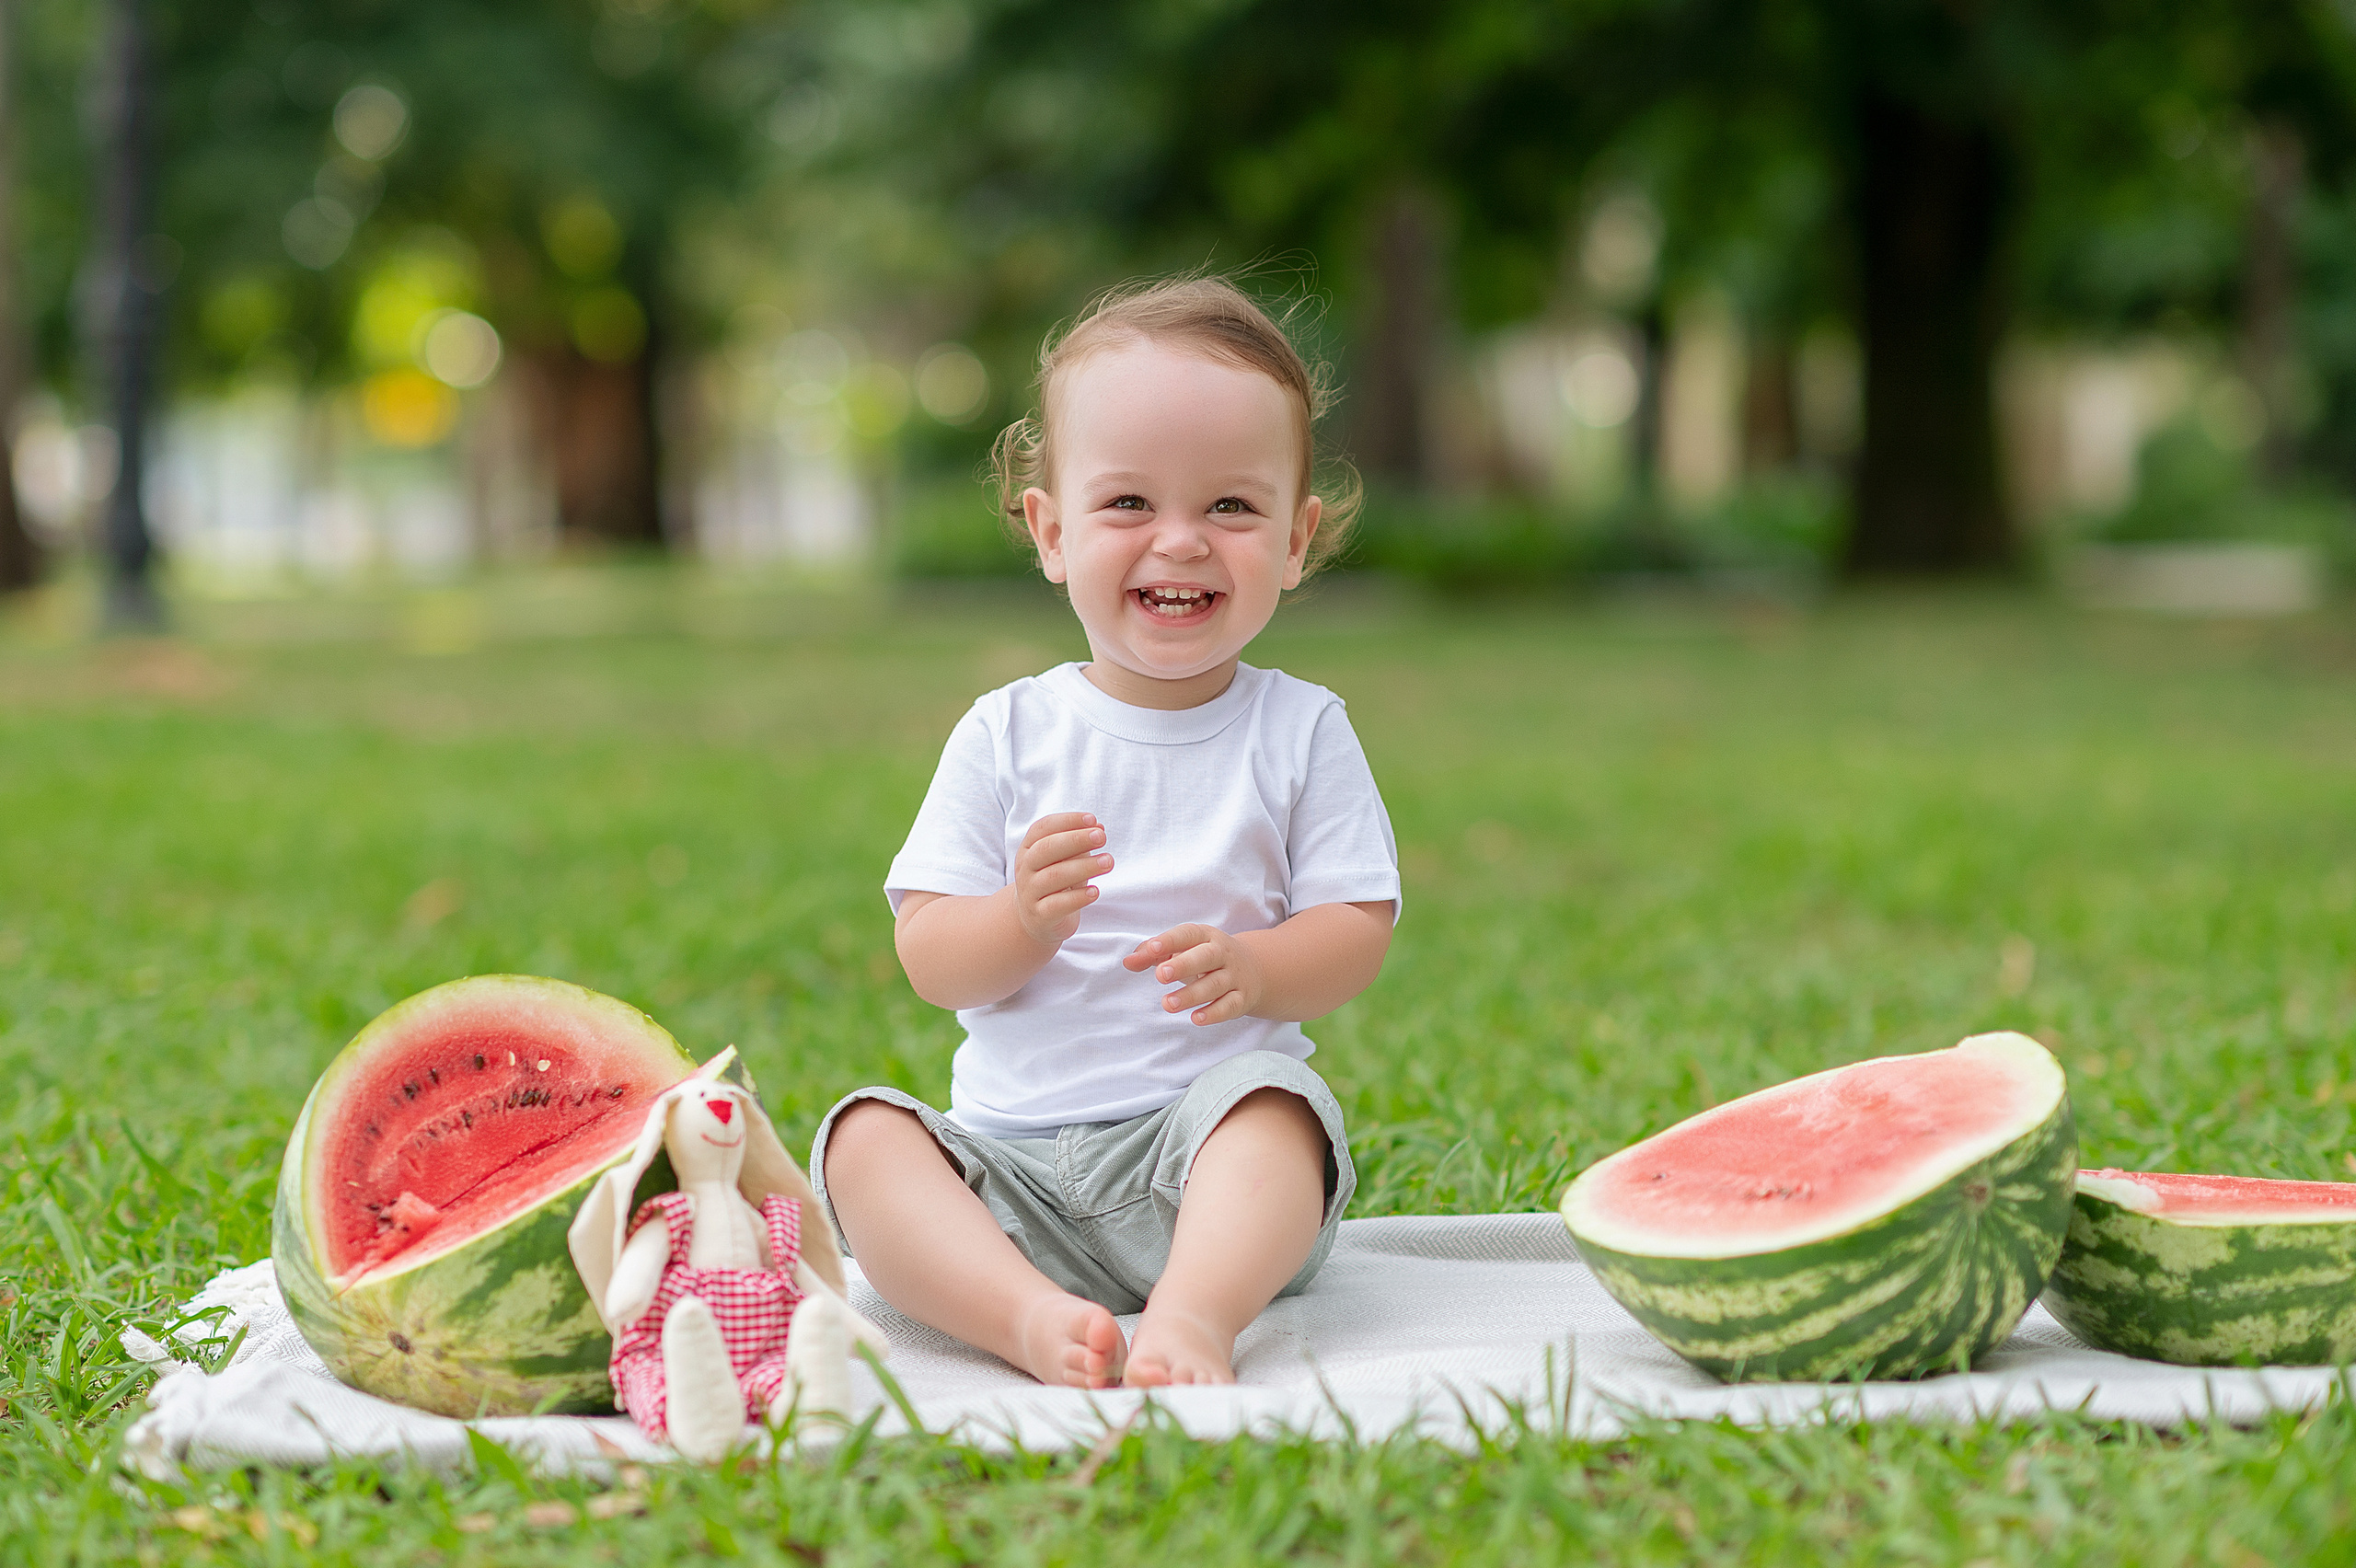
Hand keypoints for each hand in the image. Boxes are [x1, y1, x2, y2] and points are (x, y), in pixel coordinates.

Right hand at [1013, 811, 1111, 946]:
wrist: (1036, 919)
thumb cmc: (1055, 881)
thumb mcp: (1066, 860)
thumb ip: (1080, 843)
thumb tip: (1099, 827)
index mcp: (1029, 848)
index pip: (1043, 828)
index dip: (1067, 821)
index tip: (1093, 819)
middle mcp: (1025, 868)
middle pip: (1046, 849)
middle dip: (1076, 840)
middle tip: (1102, 837)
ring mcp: (1030, 892)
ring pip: (1054, 876)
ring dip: (1084, 867)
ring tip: (1108, 862)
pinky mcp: (1040, 915)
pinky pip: (1057, 905)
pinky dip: (1077, 897)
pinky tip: (1095, 892)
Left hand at [1123, 924, 1263, 1025]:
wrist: (1255, 969)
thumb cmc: (1206, 958)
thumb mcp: (1183, 950)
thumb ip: (1153, 954)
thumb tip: (1128, 962)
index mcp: (1206, 937)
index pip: (1188, 934)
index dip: (1170, 941)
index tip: (1152, 949)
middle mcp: (1223, 954)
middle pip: (1206, 957)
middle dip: (1183, 965)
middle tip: (1160, 975)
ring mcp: (1234, 976)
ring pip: (1215, 985)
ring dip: (1191, 995)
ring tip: (1167, 1004)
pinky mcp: (1241, 998)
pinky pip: (1229, 1006)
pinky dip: (1214, 1013)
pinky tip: (1196, 1018)